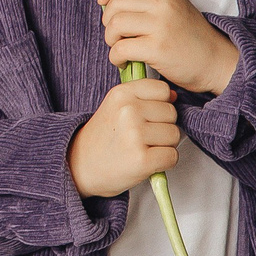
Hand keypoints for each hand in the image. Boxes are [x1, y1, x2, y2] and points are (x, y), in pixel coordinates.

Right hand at [68, 77, 181, 197]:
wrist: (80, 166)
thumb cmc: (102, 138)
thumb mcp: (115, 106)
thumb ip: (142, 97)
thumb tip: (174, 96)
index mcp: (121, 94)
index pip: (162, 89)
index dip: (159, 104)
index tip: (146, 114)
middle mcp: (127, 111)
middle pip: (171, 113)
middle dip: (162, 126)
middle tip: (141, 136)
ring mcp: (135, 135)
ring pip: (174, 135)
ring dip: (164, 145)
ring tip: (142, 147)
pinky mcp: (142, 159)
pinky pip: (172, 156)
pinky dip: (163, 162)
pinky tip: (146, 161)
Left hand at [98, 0, 238, 94]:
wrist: (217, 63)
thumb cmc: (190, 37)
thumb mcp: (174, 7)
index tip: (103, 0)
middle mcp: (163, 4)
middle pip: (115, 3)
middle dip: (107, 20)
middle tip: (116, 33)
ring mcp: (161, 26)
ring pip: (114, 25)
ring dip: (110, 39)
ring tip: (120, 46)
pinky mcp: (157, 48)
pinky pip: (120, 49)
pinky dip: (115, 57)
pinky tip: (124, 61)